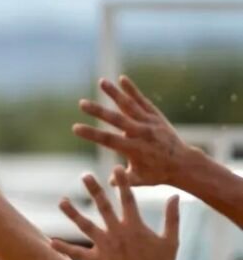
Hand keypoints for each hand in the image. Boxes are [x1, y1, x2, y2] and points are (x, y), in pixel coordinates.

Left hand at [50, 167, 179, 259]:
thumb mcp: (171, 240)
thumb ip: (172, 217)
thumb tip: (175, 196)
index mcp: (136, 226)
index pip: (128, 199)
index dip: (123, 183)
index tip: (116, 168)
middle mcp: (118, 233)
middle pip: (104, 206)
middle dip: (94, 190)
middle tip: (85, 175)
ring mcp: (106, 247)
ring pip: (85, 225)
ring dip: (73, 213)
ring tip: (62, 202)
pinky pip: (77, 253)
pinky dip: (64, 248)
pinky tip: (51, 241)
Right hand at [73, 76, 193, 185]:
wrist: (184, 164)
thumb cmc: (158, 174)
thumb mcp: (138, 180)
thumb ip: (122, 179)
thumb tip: (108, 180)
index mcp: (134, 149)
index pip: (108, 140)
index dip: (91, 134)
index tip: (75, 128)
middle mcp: (141, 133)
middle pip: (116, 119)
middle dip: (98, 111)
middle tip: (82, 103)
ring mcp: (149, 123)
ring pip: (129, 105)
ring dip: (115, 93)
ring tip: (101, 81)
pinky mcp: (155, 116)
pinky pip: (142, 101)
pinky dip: (132, 90)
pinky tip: (122, 79)